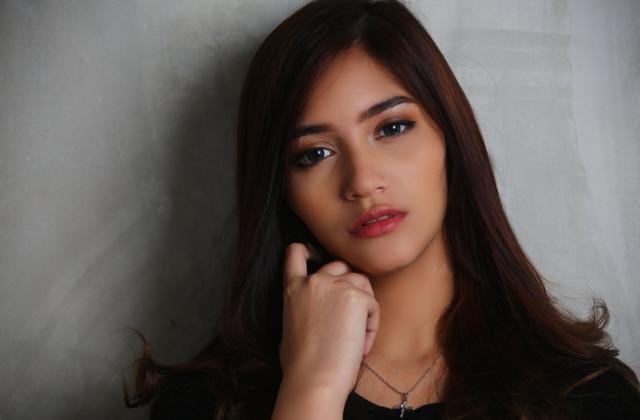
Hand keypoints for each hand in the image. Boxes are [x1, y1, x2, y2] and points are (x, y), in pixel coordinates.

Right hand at [278, 242, 379, 401]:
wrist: (314, 379)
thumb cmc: (301, 366)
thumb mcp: (289, 330)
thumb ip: (300, 311)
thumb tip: (309, 315)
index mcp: (293, 289)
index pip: (295, 253)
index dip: (308, 249)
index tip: (315, 254)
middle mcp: (313, 281)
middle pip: (340, 266)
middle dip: (350, 285)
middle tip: (351, 317)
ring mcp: (335, 286)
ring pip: (361, 283)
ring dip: (364, 307)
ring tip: (357, 339)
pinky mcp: (356, 297)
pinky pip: (373, 305)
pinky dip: (372, 325)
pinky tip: (361, 346)